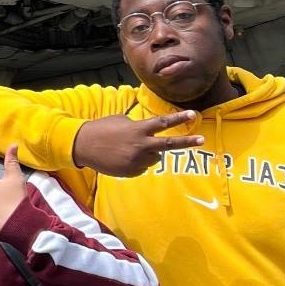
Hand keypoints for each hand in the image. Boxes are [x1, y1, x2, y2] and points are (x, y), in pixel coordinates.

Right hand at [71, 111, 203, 176]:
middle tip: (202, 140)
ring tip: (130, 148)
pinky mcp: (131, 171)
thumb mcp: (121, 121)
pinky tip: (123, 157)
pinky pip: (142, 167)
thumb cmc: (101, 129)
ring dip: (149, 153)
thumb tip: (148, 133)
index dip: (179, 118)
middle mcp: (140, 145)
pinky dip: (137, 162)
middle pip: (168, 144)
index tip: (193, 114)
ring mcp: (136, 160)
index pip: (162, 123)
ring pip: (154, 157)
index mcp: (138, 129)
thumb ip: (138, 127)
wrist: (82, 146)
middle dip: (187, 141)